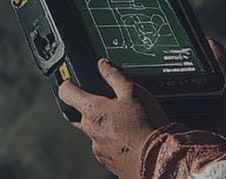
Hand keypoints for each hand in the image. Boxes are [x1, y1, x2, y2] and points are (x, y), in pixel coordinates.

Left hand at [58, 59, 169, 178]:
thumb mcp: (133, 92)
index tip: (71, 80)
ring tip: (127, 121)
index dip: (68, 83)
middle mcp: (90, 131)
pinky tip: (131, 136)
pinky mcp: (109, 161)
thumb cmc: (146, 126)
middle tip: (111, 102)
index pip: (66, 92)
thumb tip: (103, 64)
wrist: (158, 160)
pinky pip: (106, 146)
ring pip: (95, 132)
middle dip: (92, 107)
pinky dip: (114, 140)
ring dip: (105, 125)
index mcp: (92, 110)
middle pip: (80, 114)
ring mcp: (98, 149)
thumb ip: (115, 75)